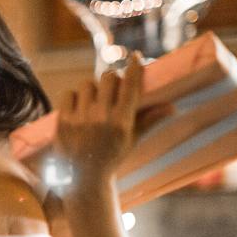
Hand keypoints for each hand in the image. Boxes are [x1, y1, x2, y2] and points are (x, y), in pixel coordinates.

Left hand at [54, 52, 143, 185]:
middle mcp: (101, 119)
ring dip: (93, 89)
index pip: (130, 85)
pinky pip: (69, 94)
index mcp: (122, 123)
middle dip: (112, 79)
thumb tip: (173, 107)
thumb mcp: (131, 140)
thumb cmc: (111, 158)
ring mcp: (80, 119)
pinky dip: (75, 97)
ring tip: (95, 102)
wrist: (83, 180)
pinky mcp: (62, 122)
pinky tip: (79, 107)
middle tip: (113, 87)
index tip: (134, 56)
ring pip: (88, 84)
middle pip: (108, 78)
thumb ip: (149, 120)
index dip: (133, 67)